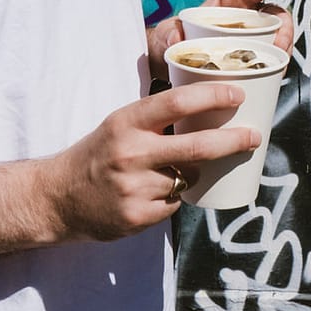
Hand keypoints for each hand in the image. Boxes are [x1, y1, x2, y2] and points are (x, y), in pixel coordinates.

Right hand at [48, 84, 259, 240]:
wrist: (56, 198)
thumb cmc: (97, 154)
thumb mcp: (120, 124)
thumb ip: (156, 118)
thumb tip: (208, 106)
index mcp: (127, 122)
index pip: (177, 101)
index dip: (212, 96)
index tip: (237, 93)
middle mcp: (131, 152)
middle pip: (198, 146)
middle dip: (234, 140)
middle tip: (254, 137)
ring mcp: (135, 187)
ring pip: (189, 177)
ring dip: (191, 174)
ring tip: (168, 171)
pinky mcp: (137, 216)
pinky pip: (174, 204)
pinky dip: (172, 198)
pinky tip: (151, 194)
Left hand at [149, 0, 304, 77]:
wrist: (168, 67)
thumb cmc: (171, 42)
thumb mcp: (166, 33)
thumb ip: (168, 31)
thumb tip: (176, 37)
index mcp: (230, 2)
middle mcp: (245, 19)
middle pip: (276, 17)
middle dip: (286, 29)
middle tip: (281, 45)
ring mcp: (250, 40)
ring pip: (278, 39)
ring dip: (283, 51)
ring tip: (277, 65)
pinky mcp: (251, 60)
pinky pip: (270, 60)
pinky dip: (275, 68)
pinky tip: (272, 77)